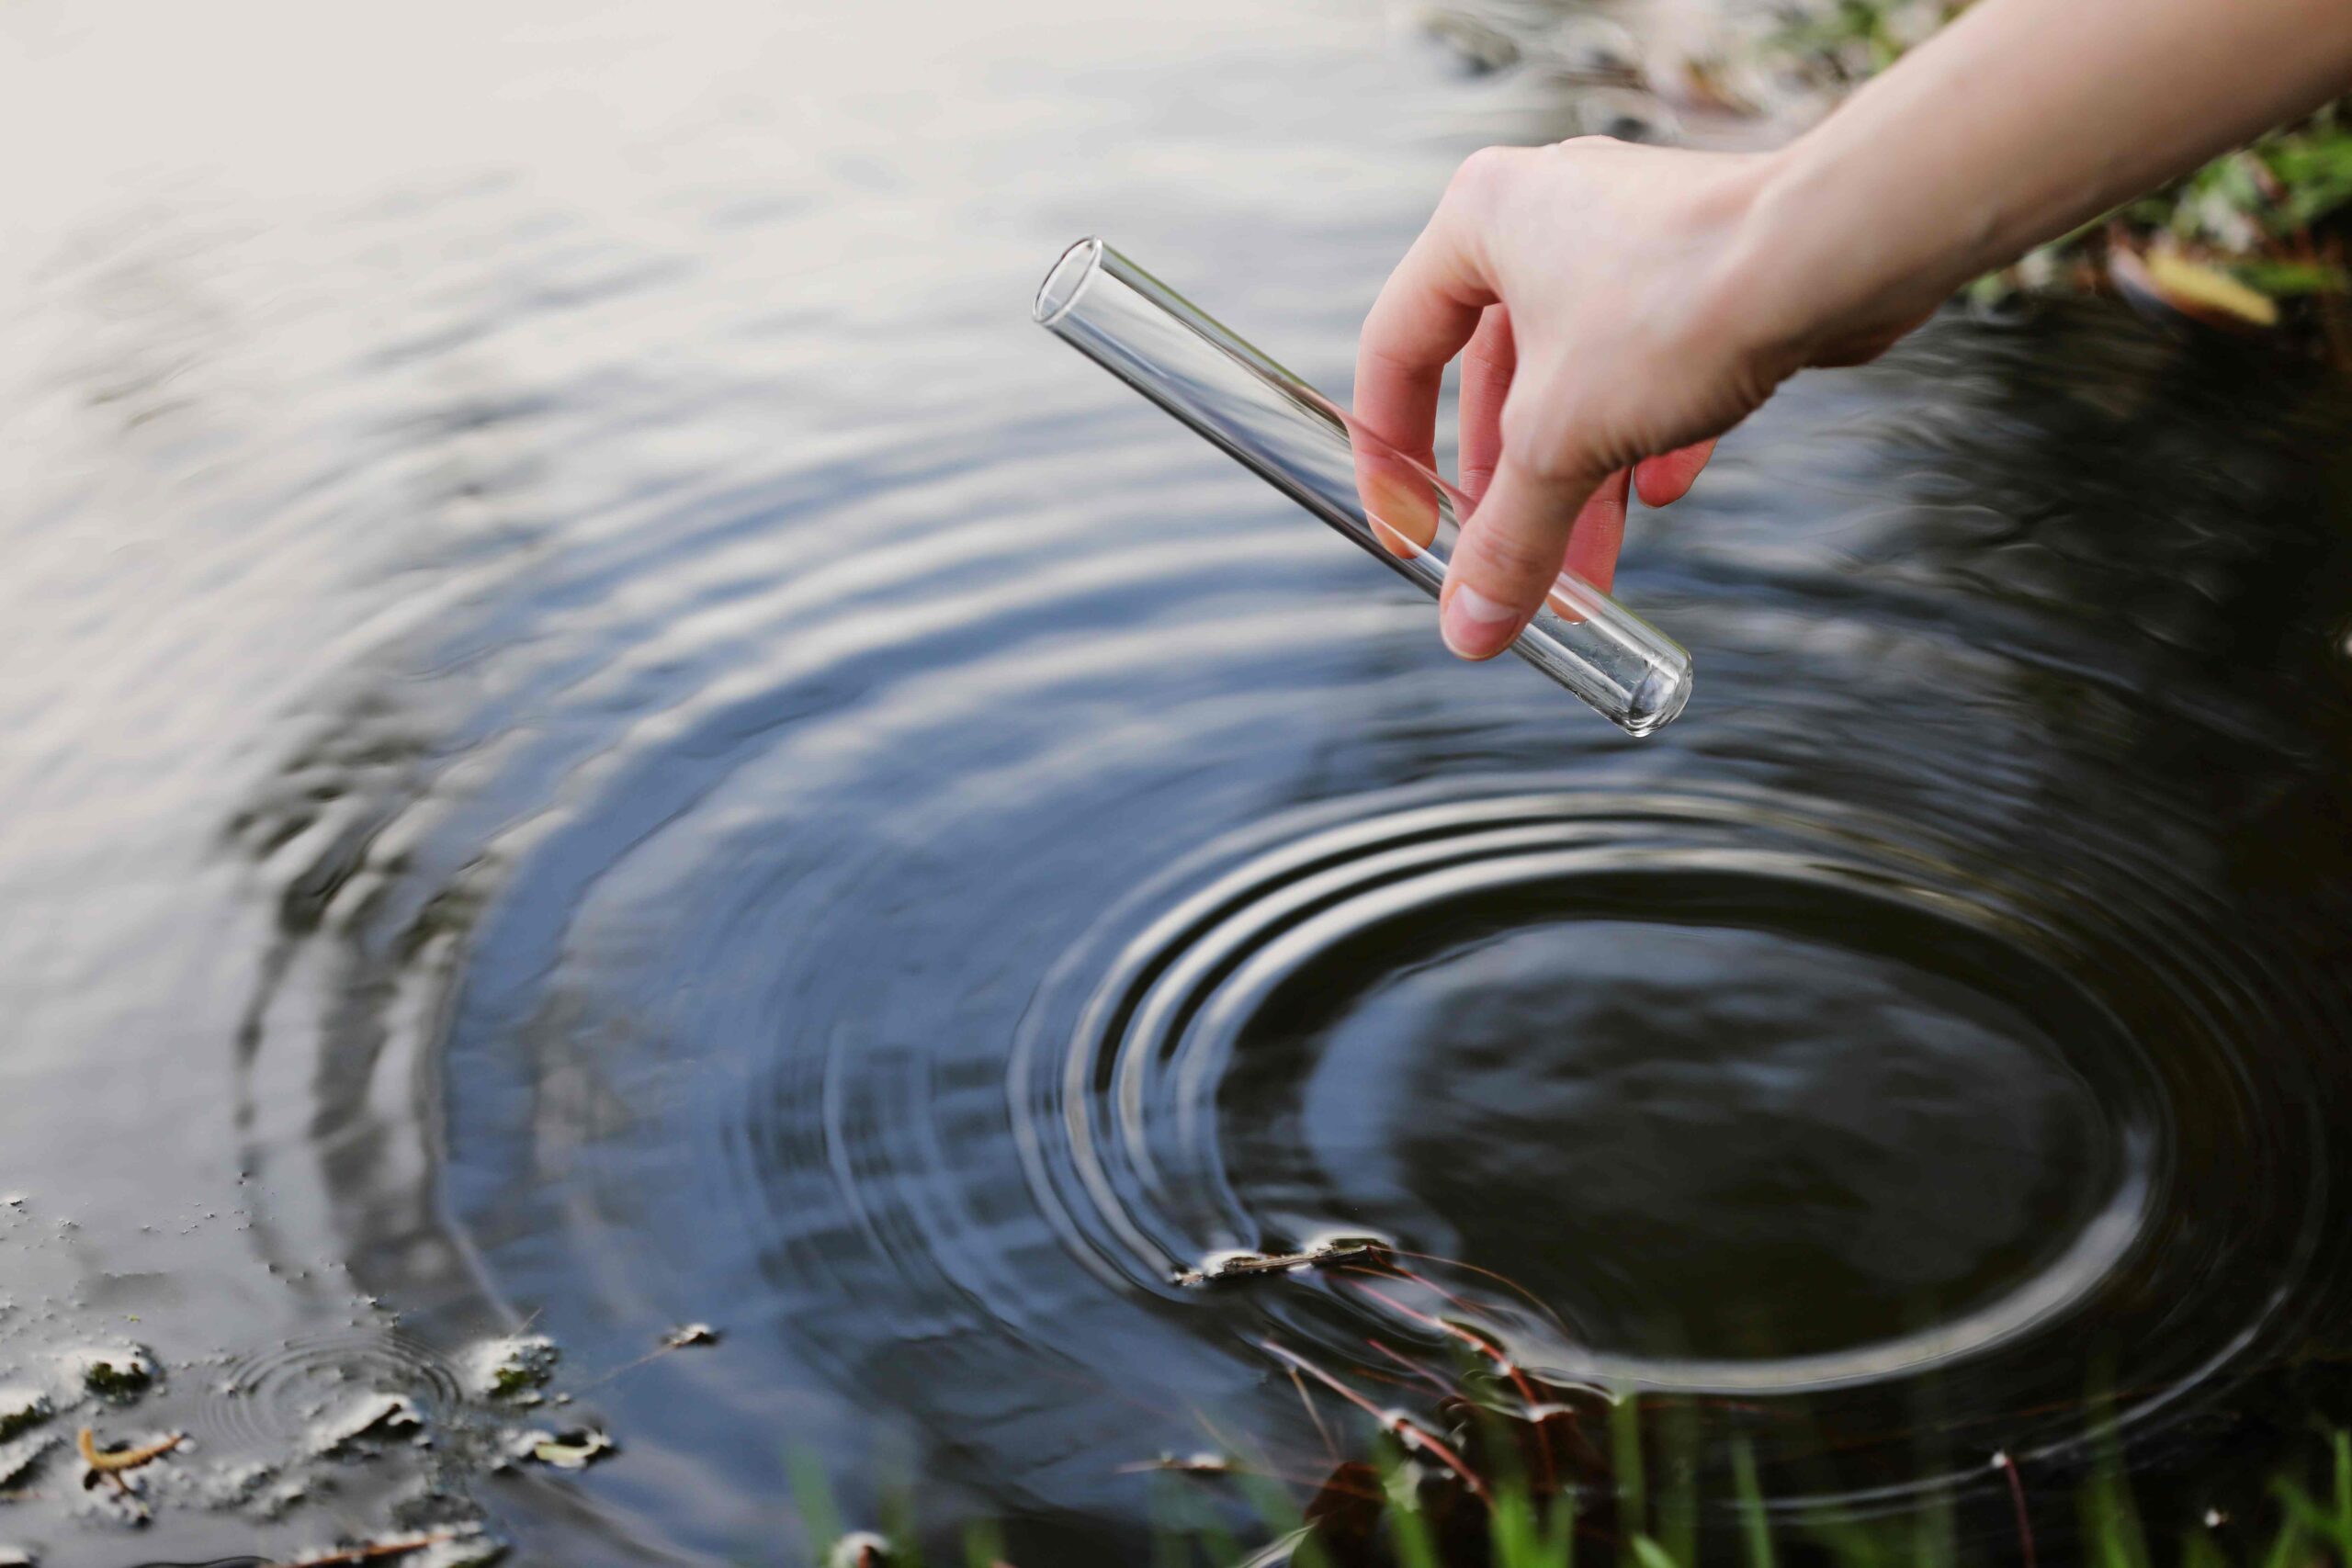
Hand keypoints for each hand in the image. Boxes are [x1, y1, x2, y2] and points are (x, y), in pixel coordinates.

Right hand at [1354, 138, 1926, 659]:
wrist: (1838, 252)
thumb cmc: (1682, 304)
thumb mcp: (1560, 445)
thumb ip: (1507, 538)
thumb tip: (1468, 625)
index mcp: (1480, 221)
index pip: (1397, 352)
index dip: (1391, 457)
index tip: (1410, 532)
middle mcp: (1549, 217)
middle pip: (1494, 382)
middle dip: (1510, 491)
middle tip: (1508, 567)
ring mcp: (1631, 238)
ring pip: (1579, 382)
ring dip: (1581, 482)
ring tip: (1591, 569)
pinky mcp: (1706, 267)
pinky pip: (1653, 365)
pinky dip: (1649, 435)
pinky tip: (1664, 489)